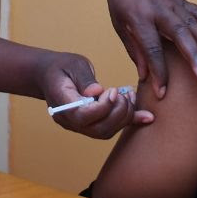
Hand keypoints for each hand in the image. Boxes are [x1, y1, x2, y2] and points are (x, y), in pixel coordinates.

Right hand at [37, 52, 152, 138]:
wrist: (50, 75)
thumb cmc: (61, 67)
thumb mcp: (72, 65)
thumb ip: (85, 79)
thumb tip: (97, 92)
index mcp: (62, 106)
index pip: (83, 117)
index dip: (103, 107)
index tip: (112, 91)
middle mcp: (70, 121)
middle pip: (98, 130)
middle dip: (118, 113)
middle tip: (123, 93)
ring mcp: (80, 126)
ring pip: (107, 132)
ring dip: (125, 116)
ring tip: (129, 95)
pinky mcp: (91, 124)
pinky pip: (111, 127)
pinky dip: (129, 121)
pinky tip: (146, 116)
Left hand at [106, 0, 196, 97]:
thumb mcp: (119, 22)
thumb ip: (134, 48)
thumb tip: (144, 75)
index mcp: (138, 18)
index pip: (151, 48)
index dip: (158, 72)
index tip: (162, 93)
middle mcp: (158, 10)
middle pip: (178, 35)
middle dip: (192, 56)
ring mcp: (172, 3)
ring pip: (192, 23)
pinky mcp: (181, 0)